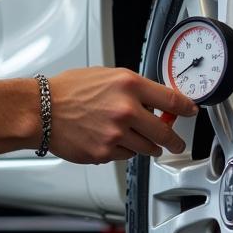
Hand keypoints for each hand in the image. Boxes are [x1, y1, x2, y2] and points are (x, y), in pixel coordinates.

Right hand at [47, 67, 196, 162]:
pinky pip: (126, 156)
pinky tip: (110, 139)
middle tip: (175, 141)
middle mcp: (126, 110)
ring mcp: (116, 134)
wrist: (42, 109)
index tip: (191, 111)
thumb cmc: (67, 90)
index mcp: (128, 85)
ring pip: (148, 148)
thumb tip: (152, 100)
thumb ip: (131, 88)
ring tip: (133, 137)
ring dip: (147, 145)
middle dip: (173, 139)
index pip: (171, 99)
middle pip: (165, 132)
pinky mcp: (106, 153)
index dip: (186, 107)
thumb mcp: (105, 76)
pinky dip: (123, 150)